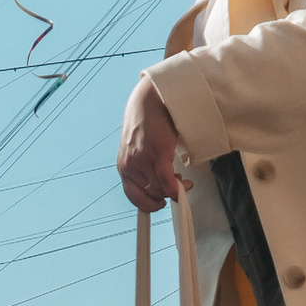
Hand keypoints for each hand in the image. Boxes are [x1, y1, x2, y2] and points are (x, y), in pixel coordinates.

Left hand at [118, 76, 185, 209]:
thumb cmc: (147, 123)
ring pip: (161, 188)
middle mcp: (130, 165)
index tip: (159, 205)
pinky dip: (174, 188)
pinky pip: (166, 180)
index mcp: (124, 166)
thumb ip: (144, 167)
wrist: (151, 100)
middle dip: (167, 195)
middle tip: (178, 187)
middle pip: (151, 194)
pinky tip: (181, 186)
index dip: (148, 205)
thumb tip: (161, 187)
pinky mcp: (157, 154)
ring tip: (182, 179)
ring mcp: (142, 160)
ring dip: (175, 188)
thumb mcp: (138, 149)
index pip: (133, 196)